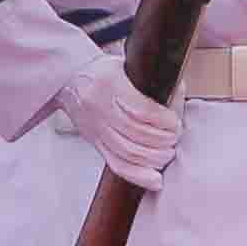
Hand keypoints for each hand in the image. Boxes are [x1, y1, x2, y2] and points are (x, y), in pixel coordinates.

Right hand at [71, 64, 183, 190]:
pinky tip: (155, 180)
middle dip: (162, 141)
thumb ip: (150, 79)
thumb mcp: (126, 65)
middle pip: (136, 134)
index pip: (140, 110)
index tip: (175, 123)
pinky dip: (138, 175)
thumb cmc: (103, 72)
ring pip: (128, 152)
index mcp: (110, 84)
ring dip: (154, 158)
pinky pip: (117, 164)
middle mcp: (100, 107)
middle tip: (174, 139)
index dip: (162, 121)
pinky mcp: (95, 143)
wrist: (69, 79)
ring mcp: (96, 128)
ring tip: (167, 154)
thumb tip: (177, 94)